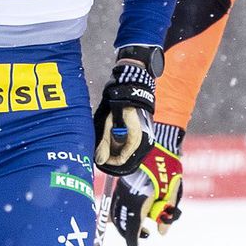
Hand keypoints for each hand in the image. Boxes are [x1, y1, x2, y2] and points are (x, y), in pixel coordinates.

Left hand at [92, 44, 161, 176]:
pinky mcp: (143, 129)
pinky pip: (133, 142)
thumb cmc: (119, 101)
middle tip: (103, 155)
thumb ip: (105, 142)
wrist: (132, 84)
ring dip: (119, 151)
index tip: (102, 160)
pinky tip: (114, 141)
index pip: (125, 155)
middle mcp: (145, 135)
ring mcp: (146, 132)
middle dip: (115, 157)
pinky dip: (123, 145)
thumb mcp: (108, 122)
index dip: (113, 161)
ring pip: (132, 150)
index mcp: (136, 134)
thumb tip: (100, 161)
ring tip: (107, 148)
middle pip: (130, 155)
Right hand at [109, 131, 183, 245]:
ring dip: (126, 223)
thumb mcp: (172, 192)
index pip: (133, 227)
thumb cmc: (167, 164)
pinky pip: (118, 202)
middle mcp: (127, 195)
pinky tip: (133, 211)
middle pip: (123, 222)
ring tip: (141, 226)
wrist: (156, 140)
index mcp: (140, 199)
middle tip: (142, 237)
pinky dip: (123, 211)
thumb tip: (161, 232)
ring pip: (117, 212)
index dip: (133, 241)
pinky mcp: (122, 183)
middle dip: (130, 233)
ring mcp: (123, 188)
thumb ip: (166, 214)